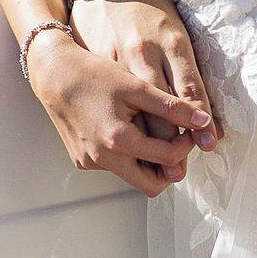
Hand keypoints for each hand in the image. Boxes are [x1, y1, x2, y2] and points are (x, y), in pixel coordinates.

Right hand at [22, 0, 216, 195]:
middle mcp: (102, 160)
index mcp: (119, 142)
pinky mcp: (82, 160)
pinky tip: (128, 127)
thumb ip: (171, 107)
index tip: (189, 127)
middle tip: (177, 141)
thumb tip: (203, 121)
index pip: (169, 159)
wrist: (53, 73)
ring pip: (133, 175)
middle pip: (152, 184)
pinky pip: (115, 166)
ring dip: (148, 160)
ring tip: (152, 129)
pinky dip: (128, 154)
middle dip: (170, 166)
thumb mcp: (137, 87)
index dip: (186, 144)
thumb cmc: (94, 74)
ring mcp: (90, 163)